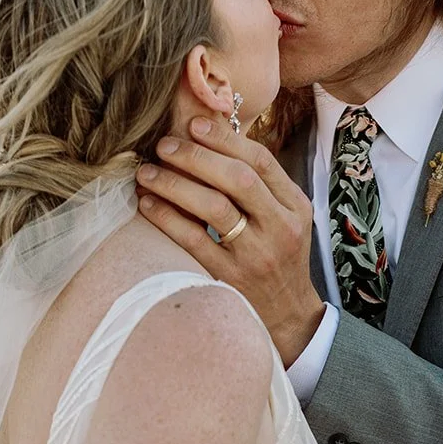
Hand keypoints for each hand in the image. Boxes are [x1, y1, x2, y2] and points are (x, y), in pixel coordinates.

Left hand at [135, 118, 325, 366]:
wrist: (289, 317)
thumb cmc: (279, 259)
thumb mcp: (285, 220)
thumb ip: (260, 186)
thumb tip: (213, 141)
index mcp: (295, 207)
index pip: (260, 161)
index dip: (224, 139)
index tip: (193, 125)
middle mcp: (279, 228)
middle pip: (237, 179)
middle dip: (196, 157)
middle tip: (164, 146)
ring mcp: (256, 255)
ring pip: (213, 208)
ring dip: (175, 184)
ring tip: (147, 172)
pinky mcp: (231, 278)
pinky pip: (193, 240)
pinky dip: (167, 218)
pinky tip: (148, 204)